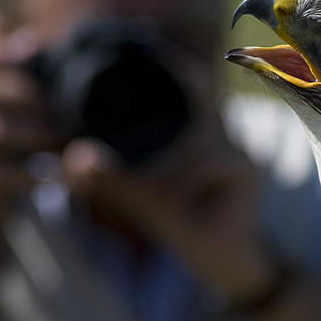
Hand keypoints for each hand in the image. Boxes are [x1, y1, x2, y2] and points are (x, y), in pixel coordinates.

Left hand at [61, 70, 277, 306]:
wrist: (224, 262)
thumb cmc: (186, 222)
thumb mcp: (142, 198)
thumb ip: (113, 177)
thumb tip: (74, 158)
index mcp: (200, 131)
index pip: (188, 87)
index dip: (172, 69)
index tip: (145, 58)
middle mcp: (223, 133)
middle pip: (185, 113)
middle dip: (151, 149)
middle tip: (127, 173)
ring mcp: (238, 150)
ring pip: (189, 143)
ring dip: (162, 173)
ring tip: (152, 199)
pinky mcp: (246, 171)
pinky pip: (204, 166)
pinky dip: (181, 187)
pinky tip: (177, 208)